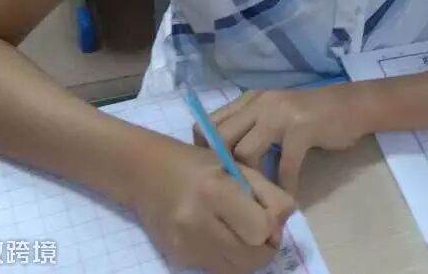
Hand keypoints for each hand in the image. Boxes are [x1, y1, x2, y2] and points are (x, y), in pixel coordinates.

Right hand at [134, 140, 293, 273]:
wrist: (146, 174)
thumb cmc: (198, 164)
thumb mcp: (239, 167)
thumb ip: (270, 195)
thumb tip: (282, 225)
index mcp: (215, 192)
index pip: (261, 230)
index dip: (272, 226)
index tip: (269, 215)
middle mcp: (197, 223)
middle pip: (251, 257)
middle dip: (264, 246)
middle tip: (259, 228)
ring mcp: (184, 245)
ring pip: (236, 271)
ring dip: (247, 256)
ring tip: (242, 233)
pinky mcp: (178, 259)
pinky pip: (217, 270)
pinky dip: (228, 258)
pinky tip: (221, 236)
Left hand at [198, 86, 371, 194]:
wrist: (355, 105)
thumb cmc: (314, 114)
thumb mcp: (276, 113)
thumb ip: (252, 127)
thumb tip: (224, 158)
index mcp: (250, 99)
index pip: (209, 123)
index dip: (206, 151)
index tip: (216, 172)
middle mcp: (260, 103)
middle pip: (221, 138)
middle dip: (223, 167)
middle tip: (234, 189)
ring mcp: (281, 114)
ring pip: (246, 152)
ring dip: (251, 179)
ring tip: (258, 195)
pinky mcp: (302, 129)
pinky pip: (284, 166)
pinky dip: (284, 186)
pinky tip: (289, 196)